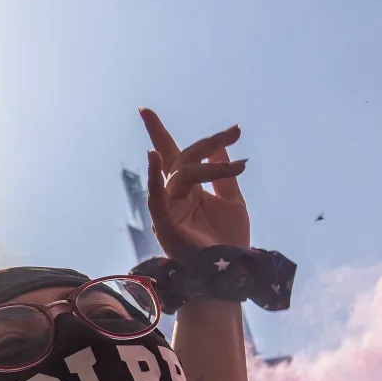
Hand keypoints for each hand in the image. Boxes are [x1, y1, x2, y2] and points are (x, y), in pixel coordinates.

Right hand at [141, 108, 249, 257]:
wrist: (230, 270)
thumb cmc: (229, 240)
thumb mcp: (232, 200)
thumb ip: (223, 173)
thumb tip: (222, 145)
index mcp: (188, 190)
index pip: (174, 156)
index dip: (159, 132)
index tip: (145, 110)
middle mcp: (175, 197)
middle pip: (179, 159)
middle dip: (204, 143)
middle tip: (234, 132)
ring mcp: (169, 210)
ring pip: (180, 175)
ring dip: (207, 166)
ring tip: (236, 164)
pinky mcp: (165, 225)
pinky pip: (156, 199)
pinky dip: (154, 179)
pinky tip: (153, 157)